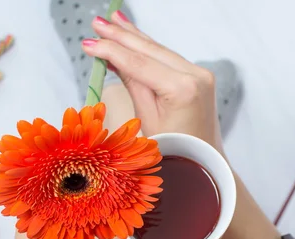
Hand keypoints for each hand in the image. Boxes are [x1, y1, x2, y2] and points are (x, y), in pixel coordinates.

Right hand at [83, 12, 223, 152]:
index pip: (139, 64)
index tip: (89, 42)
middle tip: (97, 22)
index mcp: (182, 89)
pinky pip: (168, 58)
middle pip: (151, 51)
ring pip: (159, 51)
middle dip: (122, 35)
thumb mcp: (148, 120)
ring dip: (134, 37)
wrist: (205, 161)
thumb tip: (114, 59)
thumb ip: (133, 85)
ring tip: (113, 20)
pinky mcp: (199, 76)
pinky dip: (149, 49)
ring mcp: (200, 74)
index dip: (112, 51)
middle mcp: (195, 76)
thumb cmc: (176, 150)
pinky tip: (133, 37)